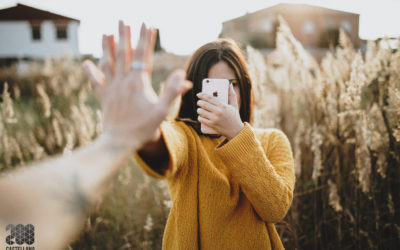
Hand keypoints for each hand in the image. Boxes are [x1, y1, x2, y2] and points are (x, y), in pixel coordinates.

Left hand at [82, 21, 191, 149]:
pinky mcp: (103, 97)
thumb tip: (183, 75)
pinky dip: (90, 71)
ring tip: (106, 33)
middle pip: (123, 54)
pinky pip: (95, 81)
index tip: (147, 24)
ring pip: (108, 63)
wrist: (120, 142)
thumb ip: (173, 92)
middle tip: (123, 20)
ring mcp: (111, 89)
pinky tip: (86, 62)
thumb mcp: (163, 111)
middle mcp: (123, 82)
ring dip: (107, 47)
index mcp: (138, 83)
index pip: (143, 56)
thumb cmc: (144, 128)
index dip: (145, 39)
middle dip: (124, 35)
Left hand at [196, 84, 243, 138]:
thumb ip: (232, 94)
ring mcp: (214, 119)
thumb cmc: (234, 117)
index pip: (210, 98)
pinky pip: (201, 119)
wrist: (235, 131)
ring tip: (200, 109)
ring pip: (201, 111)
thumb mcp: (234, 105)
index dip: (202, 95)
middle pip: (204, 104)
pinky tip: (200, 116)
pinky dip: (199, 117)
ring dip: (199, 109)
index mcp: (223, 106)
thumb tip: (229, 85)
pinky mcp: (212, 125)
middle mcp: (218, 112)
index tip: (199, 94)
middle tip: (199, 102)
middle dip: (199, 102)